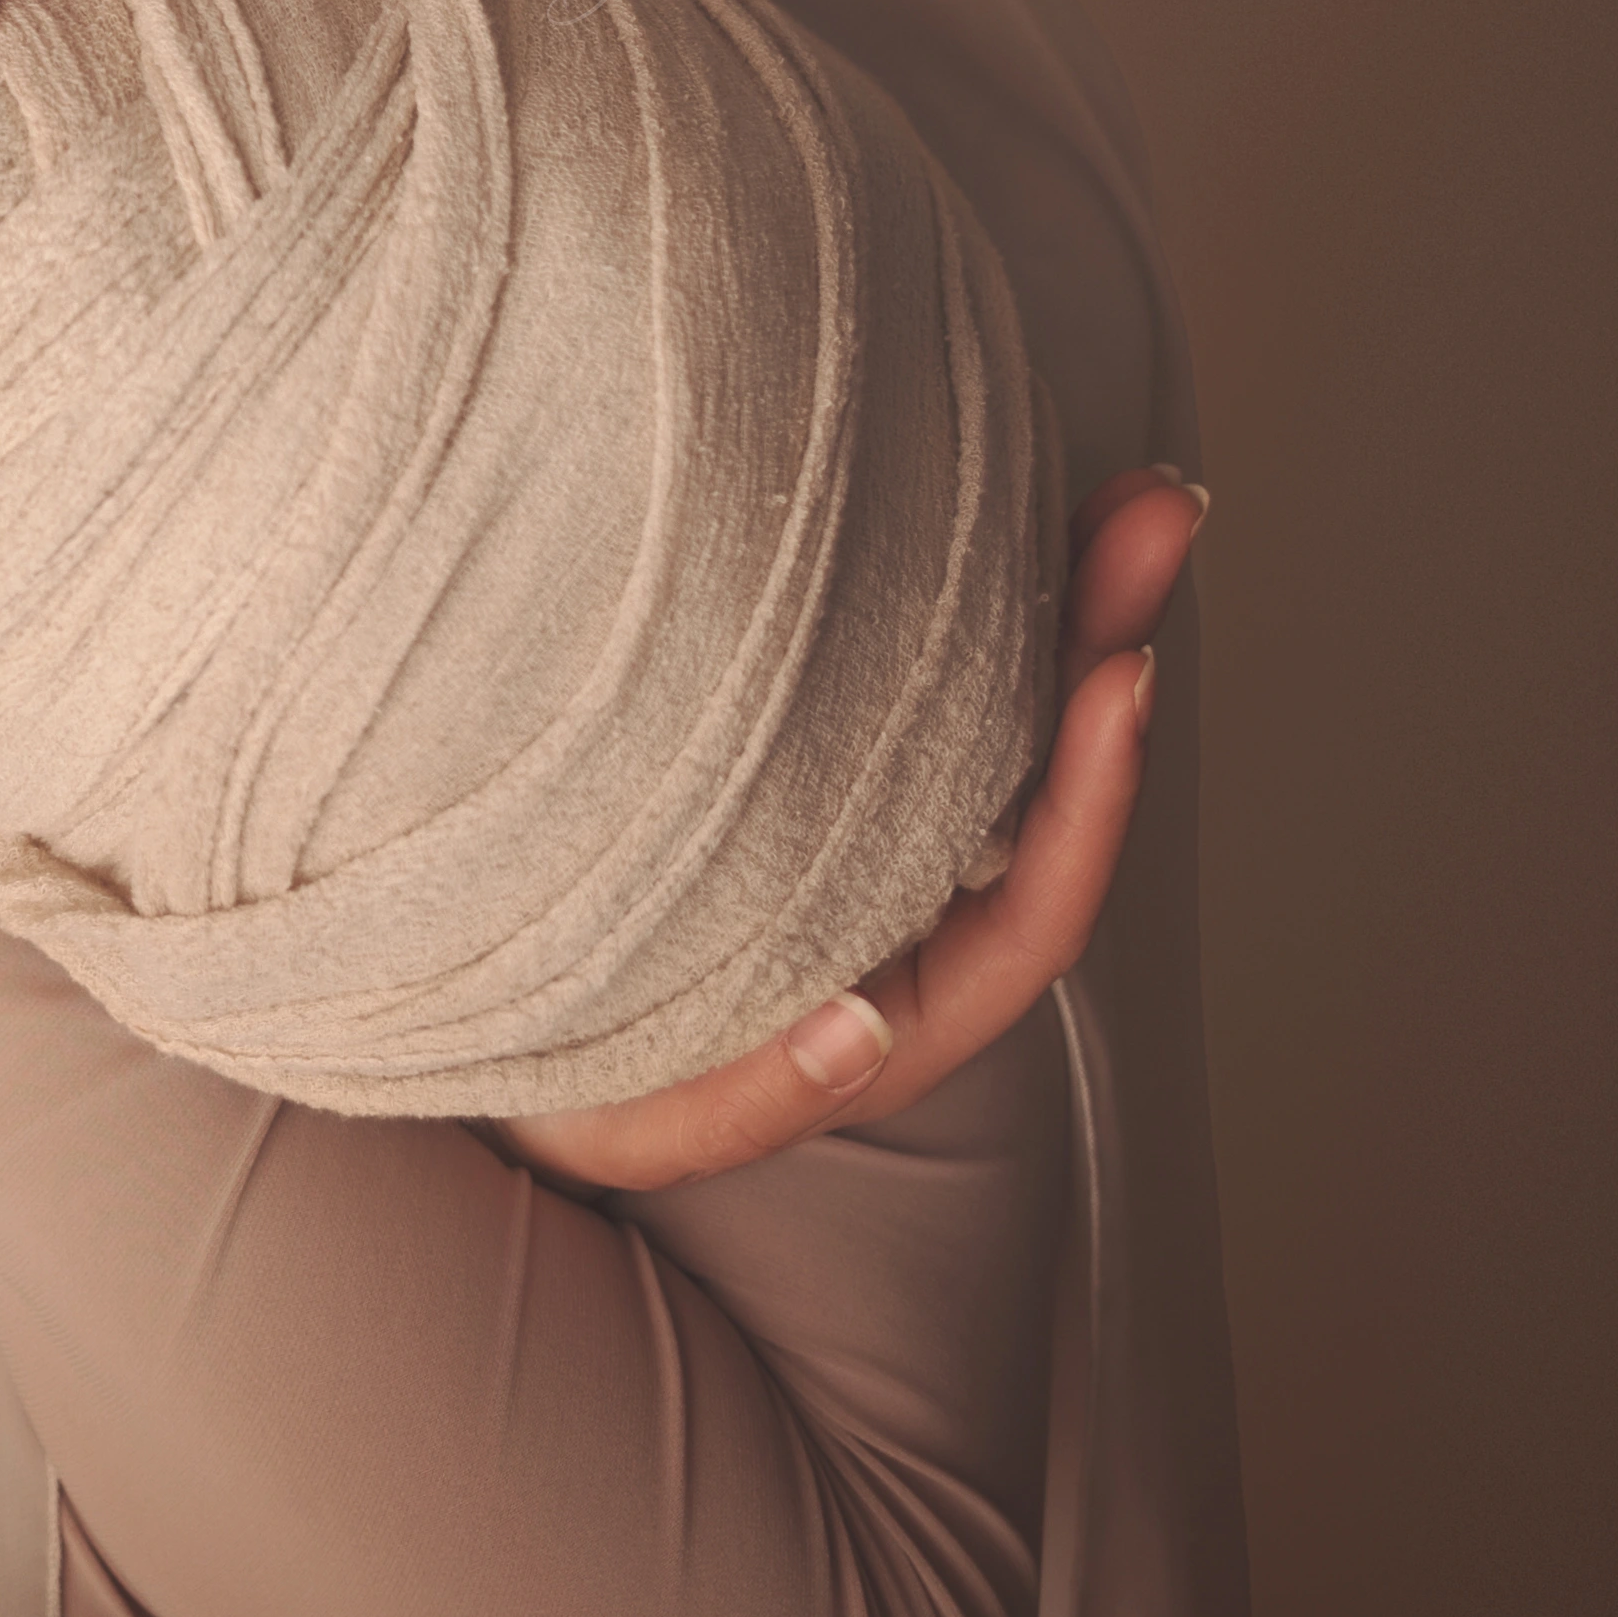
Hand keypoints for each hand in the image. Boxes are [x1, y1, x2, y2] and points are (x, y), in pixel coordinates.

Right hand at [492, 467, 1201, 1193]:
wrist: (460, 1005)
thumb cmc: (550, 1083)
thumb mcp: (628, 1124)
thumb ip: (739, 1100)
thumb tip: (856, 1024)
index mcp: (893, 1005)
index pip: (1030, 911)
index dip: (1091, 801)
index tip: (1122, 674)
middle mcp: (900, 911)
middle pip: (1043, 784)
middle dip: (1105, 641)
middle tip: (1157, 513)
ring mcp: (858, 824)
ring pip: (990, 716)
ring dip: (1058, 602)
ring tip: (1118, 492)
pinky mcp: (804, 754)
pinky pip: (912, 676)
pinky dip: (960, 595)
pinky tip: (982, 507)